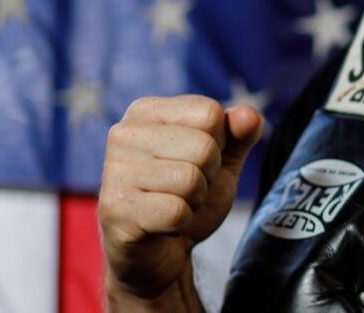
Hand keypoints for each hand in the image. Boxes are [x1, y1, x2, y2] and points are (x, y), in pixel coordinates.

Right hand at [99, 95, 263, 307]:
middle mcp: (124, 133)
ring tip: (173, 203)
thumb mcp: (223, 160)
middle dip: (208, 175)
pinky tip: (162, 224)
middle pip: (204, 147)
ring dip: (195, 200)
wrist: (160, 251)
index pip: (210, 113)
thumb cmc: (188, 195)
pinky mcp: (115, 210)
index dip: (219, 143)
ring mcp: (114, 171)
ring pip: (191, 180)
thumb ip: (240, 134)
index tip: (196, 160)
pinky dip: (182, 222)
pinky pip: (177, 212)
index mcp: (147, 111)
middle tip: (185, 188)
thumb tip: (249, 116)